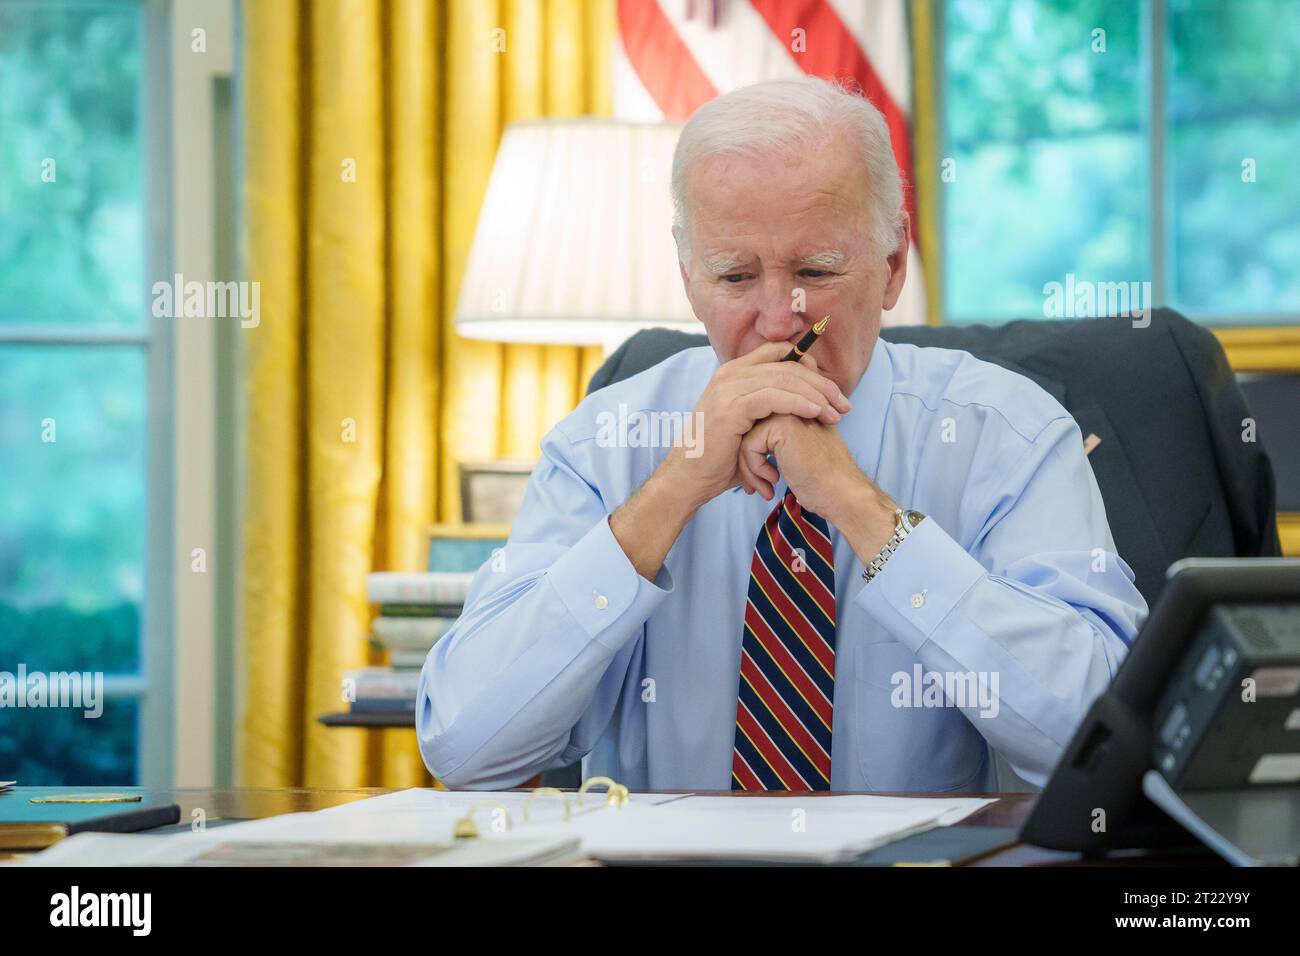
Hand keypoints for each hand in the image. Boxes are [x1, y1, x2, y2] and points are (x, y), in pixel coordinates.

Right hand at [659, 341, 850, 509]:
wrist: (689, 478)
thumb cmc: (719, 457)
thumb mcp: (746, 426)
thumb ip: (768, 409)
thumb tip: (801, 405)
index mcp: (733, 373)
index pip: (779, 352)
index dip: (810, 365)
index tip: (832, 390)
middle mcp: (729, 374)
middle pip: (788, 364)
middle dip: (821, 384)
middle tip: (845, 404)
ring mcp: (728, 387)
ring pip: (784, 378)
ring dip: (816, 395)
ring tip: (836, 414)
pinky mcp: (731, 406)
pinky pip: (774, 396)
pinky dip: (799, 403)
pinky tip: (816, 413)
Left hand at [737, 414, 899, 560]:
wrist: (842, 493)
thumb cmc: (822, 480)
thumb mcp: (796, 451)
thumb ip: (775, 438)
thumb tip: (744, 442)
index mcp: (796, 405)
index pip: (755, 423)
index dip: (753, 454)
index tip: (763, 478)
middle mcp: (792, 402)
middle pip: (747, 428)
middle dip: (747, 460)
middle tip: (757, 485)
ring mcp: (788, 411)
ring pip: (744, 436)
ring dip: (749, 468)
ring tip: (764, 487)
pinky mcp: (782, 425)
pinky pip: (748, 445)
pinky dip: (755, 469)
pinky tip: (773, 480)